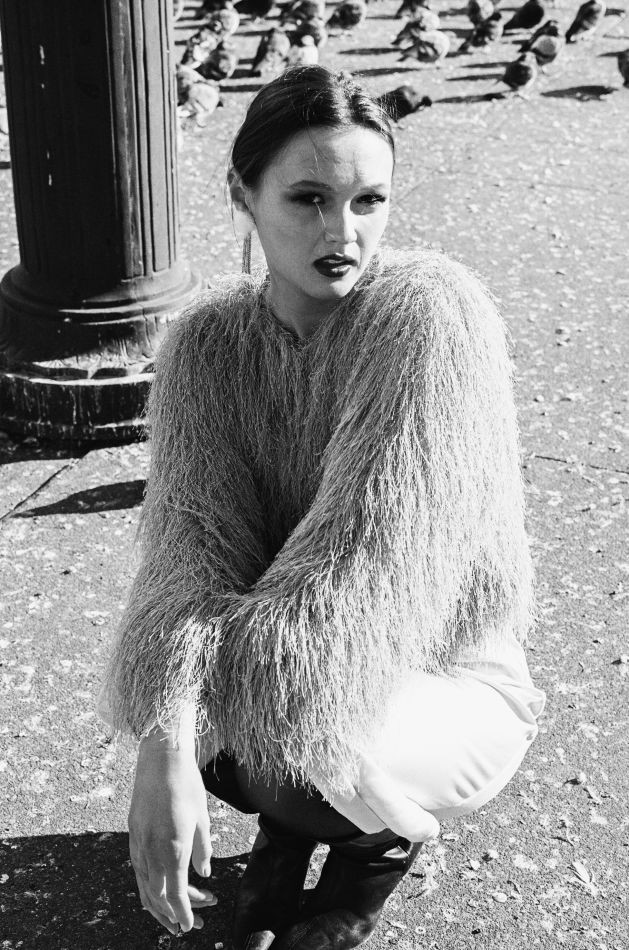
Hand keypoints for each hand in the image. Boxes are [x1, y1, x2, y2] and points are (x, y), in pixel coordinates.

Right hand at [129, 738, 216, 934]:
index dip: (185, 914)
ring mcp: (138, 844)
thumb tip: (203, 873)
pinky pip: (138, 871)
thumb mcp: (202, 818)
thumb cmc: (186, 785)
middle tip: (194, 922)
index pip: (176, 895)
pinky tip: (158, 891)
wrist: (160, 759)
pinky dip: (147, 888)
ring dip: (159, 906)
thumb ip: (202, 850)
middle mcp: (151, 851)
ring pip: (144, 887)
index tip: (193, 926)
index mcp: (172, 849)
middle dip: (175, 915)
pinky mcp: (133, 835)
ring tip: (173, 918)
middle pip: (159, 897)